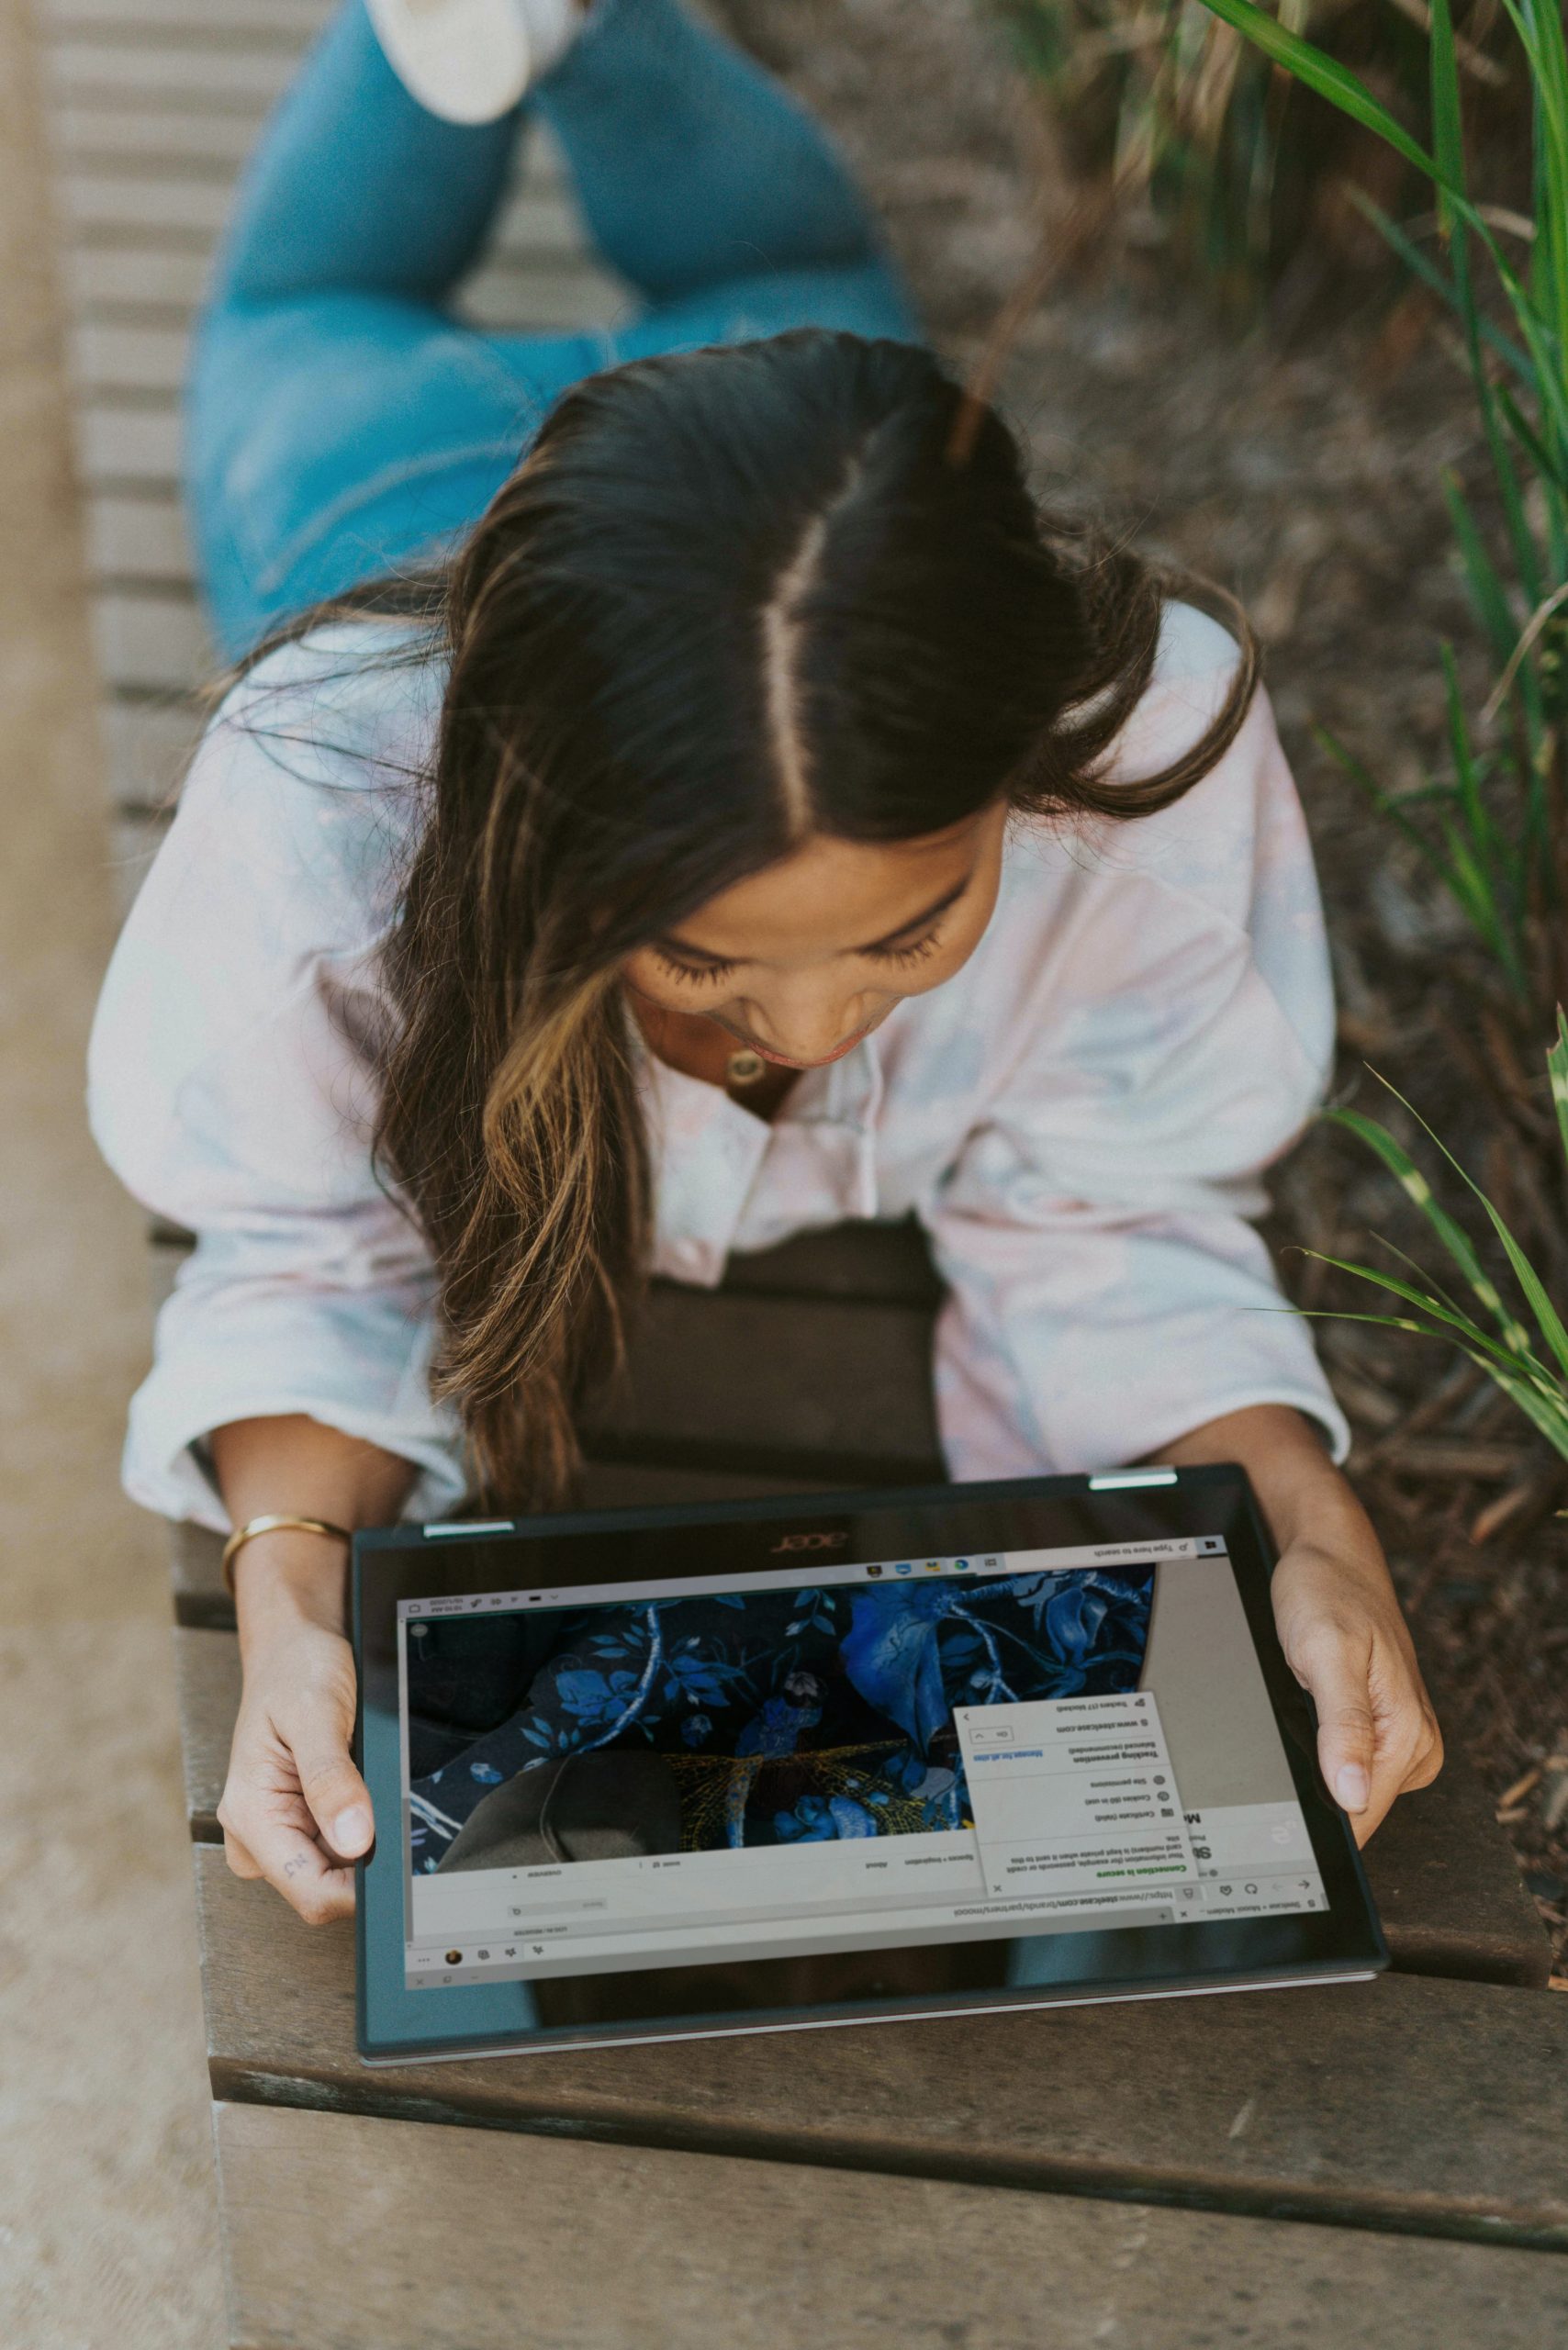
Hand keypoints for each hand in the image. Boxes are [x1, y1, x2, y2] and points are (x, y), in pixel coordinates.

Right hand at [217, 1537, 373, 1923]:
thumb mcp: (316, 1715)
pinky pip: (339, 1847)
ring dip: (361, 1837)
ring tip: (361, 1781)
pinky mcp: (296, 1823)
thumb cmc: (294, 1671)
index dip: (358, 1888)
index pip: (309, 1893)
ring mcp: (275, 1831)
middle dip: (362, 1856)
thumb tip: (355, 1840)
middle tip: (379, 1797)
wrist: (291, 1647)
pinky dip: (359, 1824)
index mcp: (250, 1815)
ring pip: (337, 1870)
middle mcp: (255, 1834)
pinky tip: (357, 1788)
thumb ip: (332, 1780)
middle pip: (325, 1888)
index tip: (395, 1856)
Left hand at [1270, 1529, 1442, 1844]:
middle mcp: (1415, 1743)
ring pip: (1349, 1787)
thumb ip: (1343, 1726)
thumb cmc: (1328, 1592)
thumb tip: (1353, 1795)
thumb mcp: (1327, 1652)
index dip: (1316, 1816)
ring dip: (1316, 1764)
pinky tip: (1307, 1716)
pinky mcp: (1382, 1729)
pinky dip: (1320, 1748)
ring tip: (1298, 1712)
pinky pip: (1348, 1763)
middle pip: (1355, 1806)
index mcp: (1409, 1734)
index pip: (1362, 1816)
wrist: (1331, 1555)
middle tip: (1284, 1732)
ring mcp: (1401, 1738)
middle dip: (1313, 1785)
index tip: (1279, 1801)